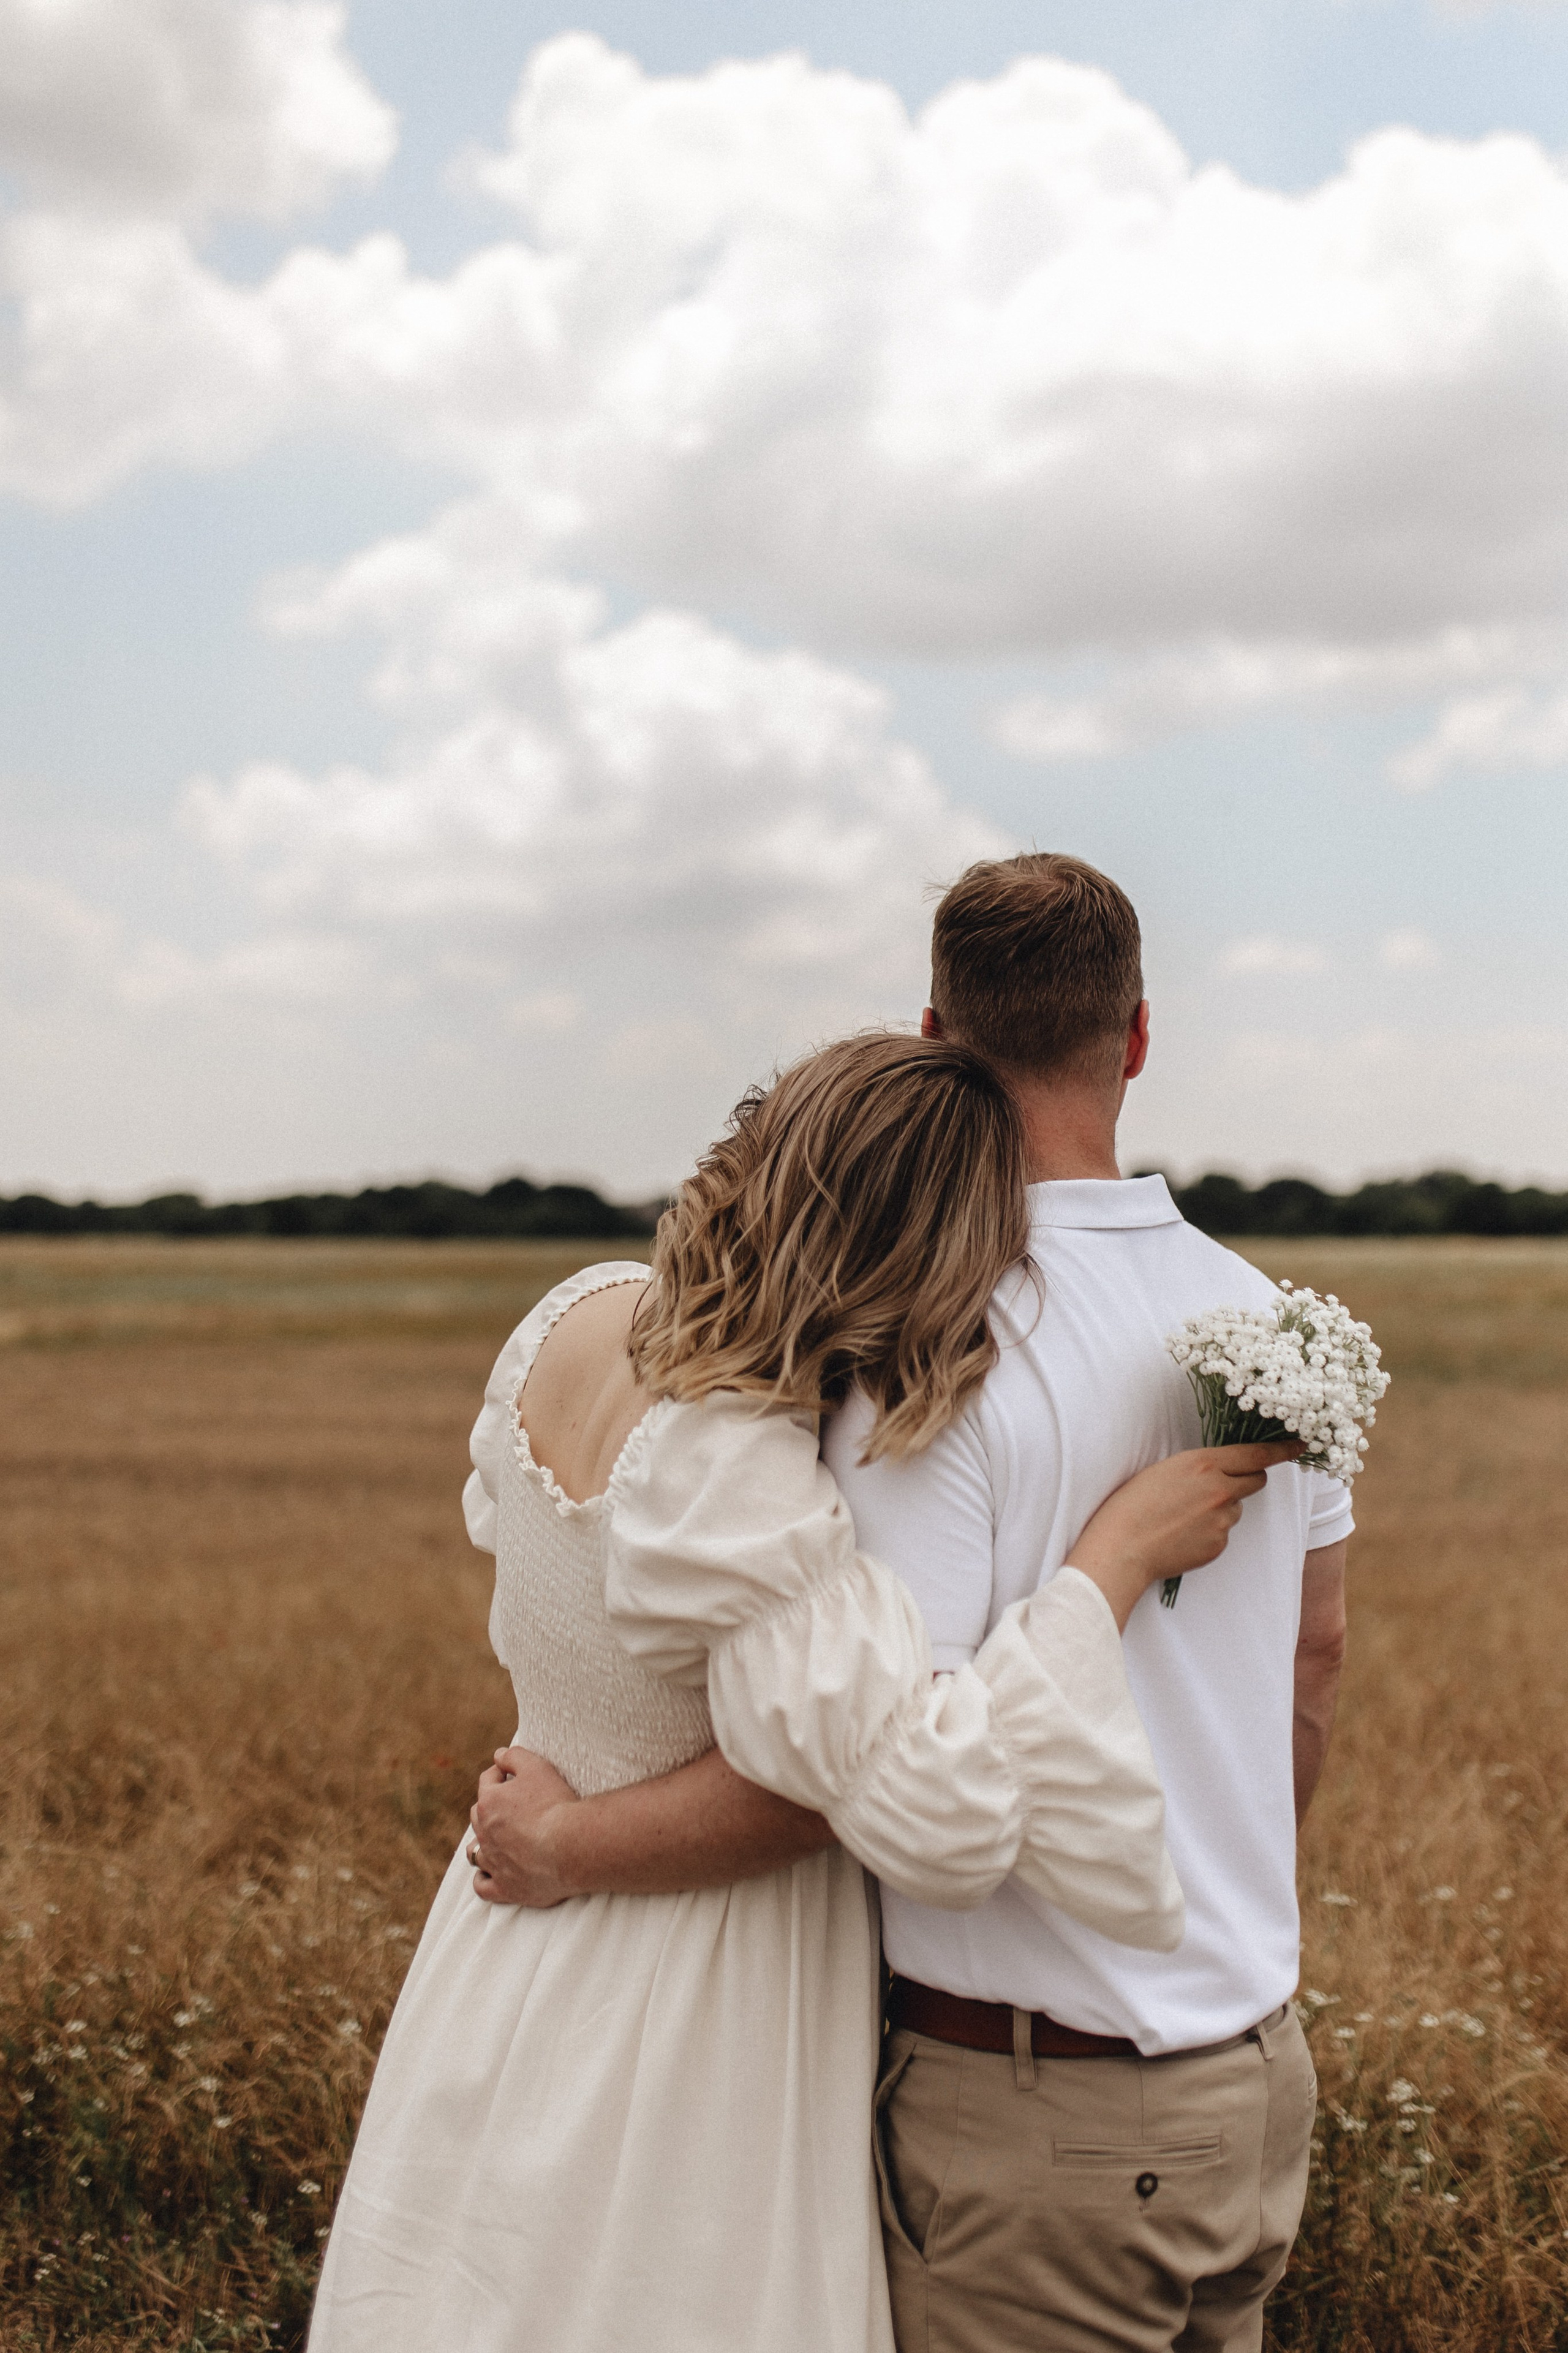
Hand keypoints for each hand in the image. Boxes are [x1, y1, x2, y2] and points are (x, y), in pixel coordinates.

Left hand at [467, 1746, 580, 1906]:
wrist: (570, 1846)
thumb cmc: (555, 1804)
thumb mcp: (536, 1767)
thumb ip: (514, 1756)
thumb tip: (498, 1754)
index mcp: (489, 1803)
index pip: (487, 1781)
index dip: (500, 1773)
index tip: (511, 1772)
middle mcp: (485, 1833)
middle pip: (479, 1815)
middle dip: (490, 1806)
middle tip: (511, 1804)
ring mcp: (493, 1863)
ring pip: (475, 1852)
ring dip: (482, 1843)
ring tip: (496, 1839)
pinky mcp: (505, 1888)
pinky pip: (482, 1885)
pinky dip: (483, 1878)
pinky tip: (491, 1872)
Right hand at [1066, 1441, 1302, 1629]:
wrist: (1122, 1548)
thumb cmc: (1132, 1504)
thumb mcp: (1166, 1469)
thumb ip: (1200, 1467)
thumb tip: (1222, 1470)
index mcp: (1203, 1464)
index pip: (1256, 1453)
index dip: (1282, 1450)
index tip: (1300, 1444)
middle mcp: (1220, 1490)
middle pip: (1256, 1480)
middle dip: (1246, 1479)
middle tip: (1217, 1485)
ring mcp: (1222, 1520)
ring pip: (1237, 1508)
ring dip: (1221, 1508)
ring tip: (1184, 1516)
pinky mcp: (1219, 1545)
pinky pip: (1224, 1533)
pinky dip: (1211, 1532)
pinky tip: (1183, 1534)